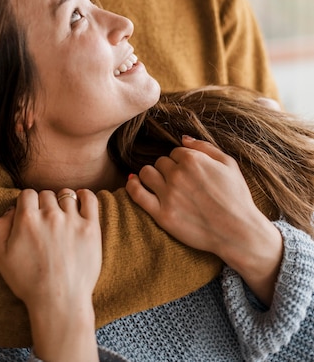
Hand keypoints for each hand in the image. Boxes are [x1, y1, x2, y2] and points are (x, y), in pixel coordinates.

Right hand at [0, 188, 100, 361]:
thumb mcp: (0, 257)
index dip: (27, 203)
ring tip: (62, 217)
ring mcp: (72, 220)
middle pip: (46, 194)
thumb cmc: (28, 282)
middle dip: (44, 204)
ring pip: (66, 195)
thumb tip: (11, 209)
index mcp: (27, 219)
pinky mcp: (91, 228)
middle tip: (45, 222)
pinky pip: (90, 199)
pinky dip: (84, 196)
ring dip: (62, 202)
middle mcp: (50, 215)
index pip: (27, 193)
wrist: (59, 302)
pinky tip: (80, 202)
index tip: (30, 214)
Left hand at [126, 136, 282, 304]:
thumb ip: (205, 147)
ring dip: (150, 176)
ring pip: (146, 173)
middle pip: (160, 162)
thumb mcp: (229, 164)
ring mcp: (168, 194)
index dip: (181, 161)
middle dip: (167, 169)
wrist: (238, 232)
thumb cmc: (237, 197)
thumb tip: (182, 138)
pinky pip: (136, 194)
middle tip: (179, 183)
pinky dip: (132, 186)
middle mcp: (178, 174)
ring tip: (159, 185)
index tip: (188, 173)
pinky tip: (134, 183)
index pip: (174, 152)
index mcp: (193, 159)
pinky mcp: (162, 214)